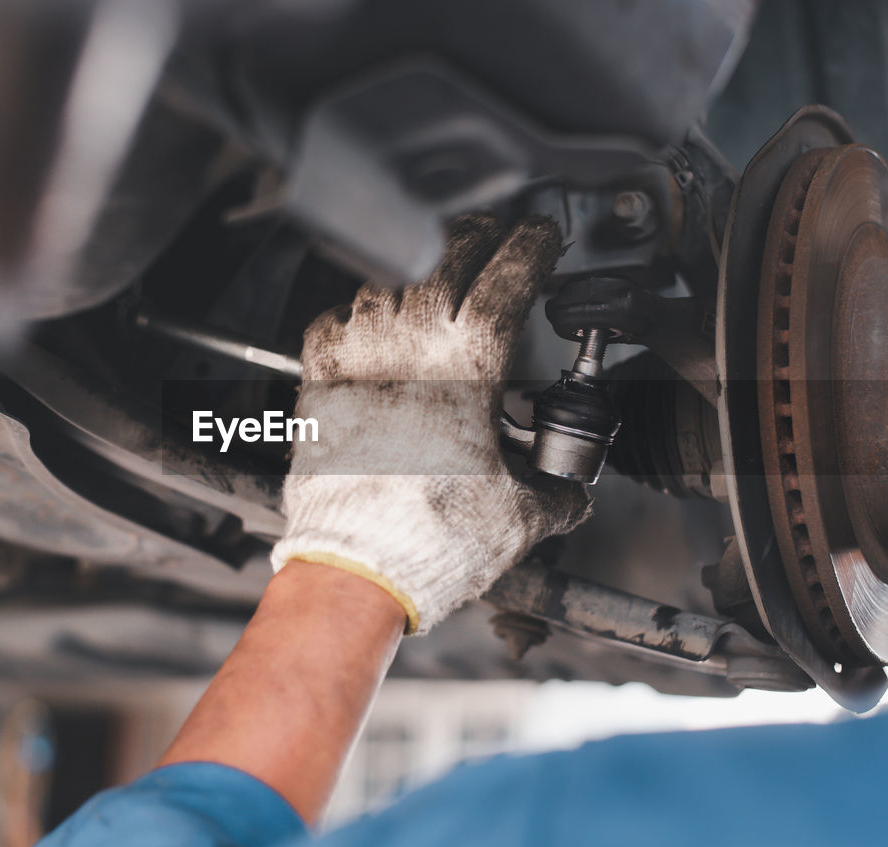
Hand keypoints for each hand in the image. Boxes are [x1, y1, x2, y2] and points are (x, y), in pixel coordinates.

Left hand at [271, 215, 590, 632]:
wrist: (353, 570)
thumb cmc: (427, 540)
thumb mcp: (518, 516)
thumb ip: (556, 493)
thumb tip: (570, 492)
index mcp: (467, 363)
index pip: (508, 273)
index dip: (532, 245)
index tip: (542, 237)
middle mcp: (408, 344)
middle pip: (447, 255)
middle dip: (478, 237)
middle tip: (496, 236)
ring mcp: (357, 357)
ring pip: (389, 280)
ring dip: (420, 267)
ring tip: (441, 271)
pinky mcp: (317, 381)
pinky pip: (336, 319)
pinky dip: (359, 311)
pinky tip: (374, 323)